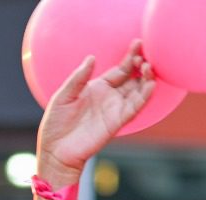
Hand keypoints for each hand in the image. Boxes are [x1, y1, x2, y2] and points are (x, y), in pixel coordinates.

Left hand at [35, 45, 154, 185]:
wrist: (55, 150)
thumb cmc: (56, 123)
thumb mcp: (64, 95)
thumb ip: (78, 78)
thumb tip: (91, 58)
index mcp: (98, 87)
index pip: (120, 69)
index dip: (130, 57)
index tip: (138, 43)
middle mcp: (110, 97)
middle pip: (133, 78)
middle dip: (141, 66)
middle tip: (145, 55)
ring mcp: (115, 110)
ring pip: (138, 92)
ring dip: (146, 79)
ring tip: (150, 66)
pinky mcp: (116, 122)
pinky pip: (134, 108)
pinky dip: (144, 96)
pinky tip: (151, 84)